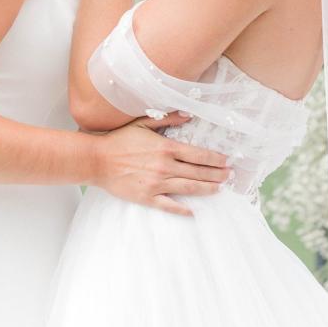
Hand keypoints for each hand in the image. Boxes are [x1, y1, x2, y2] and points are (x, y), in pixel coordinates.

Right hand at [91, 115, 231, 217]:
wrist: (97, 160)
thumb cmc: (119, 140)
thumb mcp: (143, 124)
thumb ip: (168, 120)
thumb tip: (188, 115)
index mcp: (166, 148)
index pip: (198, 155)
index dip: (215, 159)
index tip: (226, 161)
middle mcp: (165, 166)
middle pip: (198, 172)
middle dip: (217, 174)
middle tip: (230, 176)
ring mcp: (157, 184)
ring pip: (189, 188)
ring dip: (207, 188)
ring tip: (219, 189)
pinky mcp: (147, 197)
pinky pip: (169, 205)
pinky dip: (182, 209)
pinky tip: (193, 211)